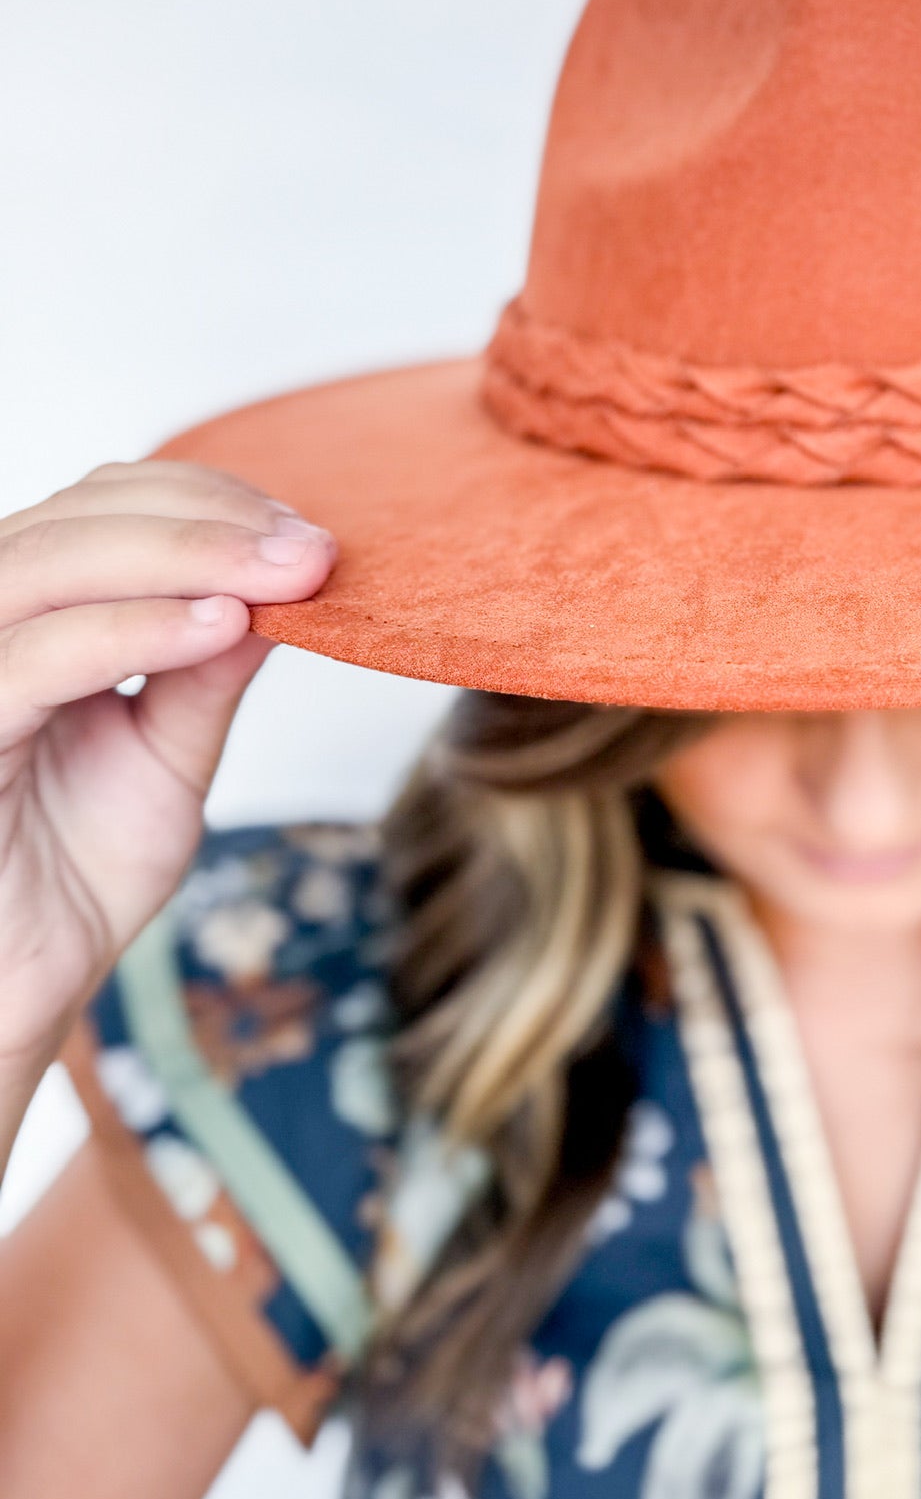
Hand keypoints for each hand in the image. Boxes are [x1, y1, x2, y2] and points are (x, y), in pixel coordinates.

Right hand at [0, 461, 335, 1090]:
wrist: (15, 994)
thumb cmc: (69, 880)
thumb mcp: (168, 755)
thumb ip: (208, 668)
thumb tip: (287, 578)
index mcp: (27, 616)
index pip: (106, 507)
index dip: (211, 505)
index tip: (311, 538)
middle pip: (82, 515)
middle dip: (213, 522)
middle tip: (314, 552)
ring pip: (52, 561)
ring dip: (186, 557)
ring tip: (284, 578)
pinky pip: (35, 657)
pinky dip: (133, 629)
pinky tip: (218, 627)